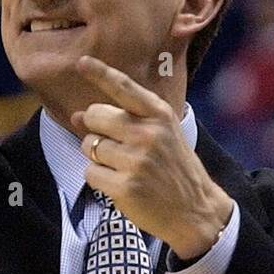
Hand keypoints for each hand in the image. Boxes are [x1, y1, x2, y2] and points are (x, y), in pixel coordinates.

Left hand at [70, 54, 233, 259]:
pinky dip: (98, 179)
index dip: (100, 73)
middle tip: (113, 145)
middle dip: (94, 128)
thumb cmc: (174, 169)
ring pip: (90, 146)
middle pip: (96, 116)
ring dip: (97, 157)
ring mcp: (136, 161)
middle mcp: (148, 133)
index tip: (81, 63)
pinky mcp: (125, 186)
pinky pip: (90, 173)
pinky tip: (118, 183)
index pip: (124, 88)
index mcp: (159, 115)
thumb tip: (77, 115)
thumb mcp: (163, 134)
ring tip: (122, 167)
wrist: (195, 210)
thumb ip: (126, 120)